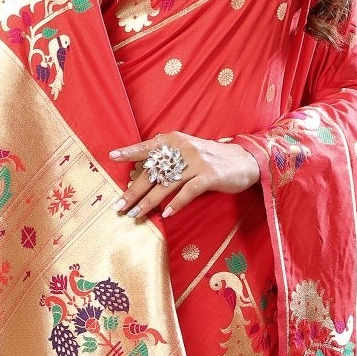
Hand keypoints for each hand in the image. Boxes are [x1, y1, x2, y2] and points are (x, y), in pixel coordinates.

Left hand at [110, 132, 260, 221]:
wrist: (245, 160)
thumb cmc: (212, 159)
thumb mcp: (189, 151)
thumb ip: (170, 158)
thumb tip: (144, 173)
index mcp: (176, 140)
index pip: (148, 146)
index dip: (130, 152)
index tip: (112, 156)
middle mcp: (183, 149)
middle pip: (153, 172)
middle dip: (133, 191)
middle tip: (119, 205)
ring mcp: (197, 162)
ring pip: (166, 184)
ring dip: (149, 202)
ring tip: (136, 214)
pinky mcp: (209, 176)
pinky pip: (188, 192)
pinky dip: (176, 203)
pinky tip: (166, 214)